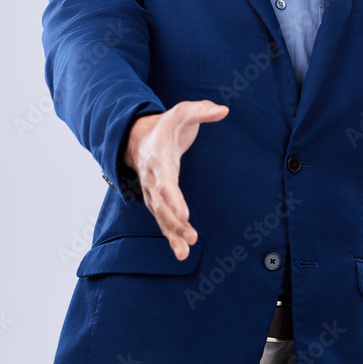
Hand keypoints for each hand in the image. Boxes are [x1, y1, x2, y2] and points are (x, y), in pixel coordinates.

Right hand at [123, 100, 228, 259]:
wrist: (139, 139)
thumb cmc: (166, 127)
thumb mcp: (182, 112)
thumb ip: (202, 110)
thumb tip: (224, 110)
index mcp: (159, 159)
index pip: (164, 183)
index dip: (173, 199)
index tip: (184, 214)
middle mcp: (152, 180)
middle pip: (162, 206)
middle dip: (174, 223)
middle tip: (190, 236)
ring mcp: (152, 193)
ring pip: (160, 217)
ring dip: (172, 235)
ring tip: (184, 253)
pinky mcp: (157, 201)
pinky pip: (162, 221)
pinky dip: (171, 237)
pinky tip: (182, 252)